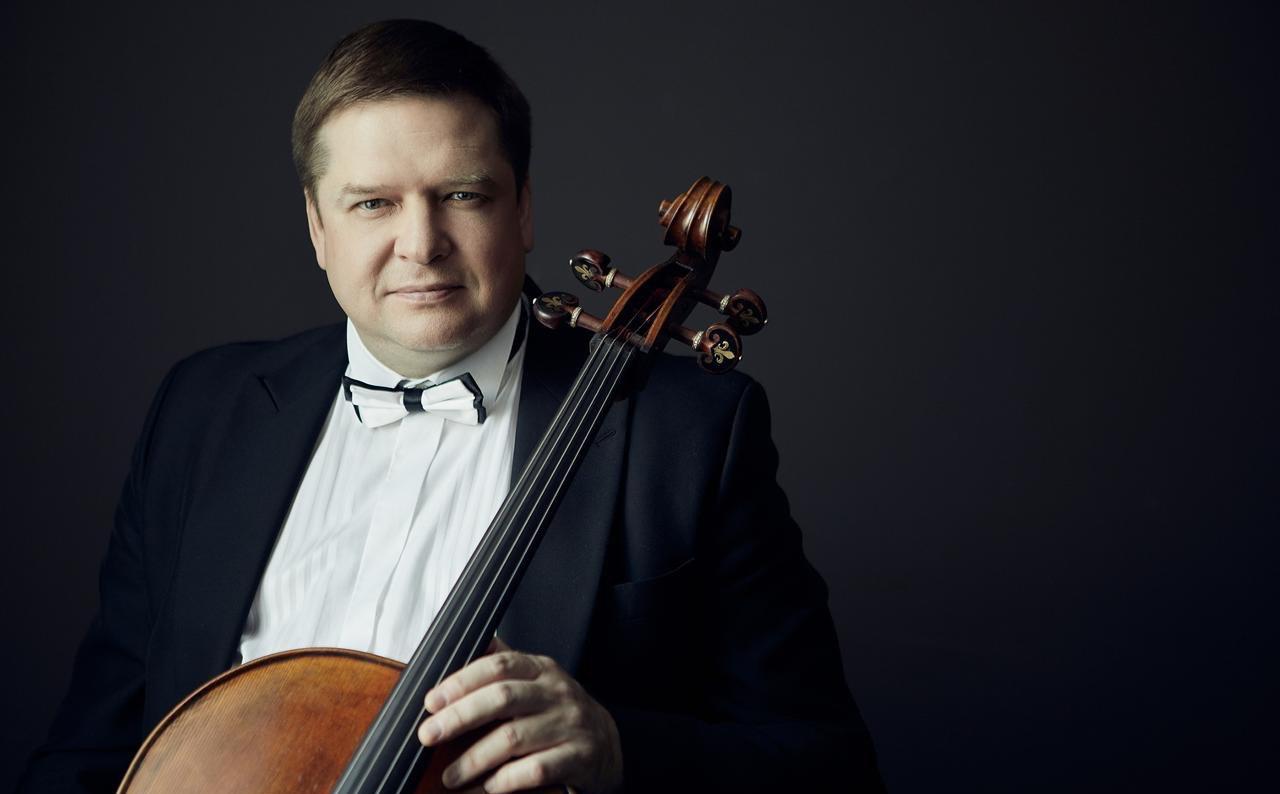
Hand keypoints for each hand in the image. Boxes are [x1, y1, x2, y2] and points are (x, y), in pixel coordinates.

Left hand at [418, 635, 623, 793]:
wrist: (607, 744)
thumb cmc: (558, 712)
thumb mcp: (537, 680)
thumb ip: (504, 665)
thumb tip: (467, 643)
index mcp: (541, 669)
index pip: (499, 665)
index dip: (461, 681)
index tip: (432, 701)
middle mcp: (557, 692)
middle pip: (502, 698)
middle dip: (459, 717)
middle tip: (429, 735)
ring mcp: (570, 724)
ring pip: (514, 738)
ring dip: (474, 759)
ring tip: (450, 775)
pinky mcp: (578, 757)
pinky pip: (534, 770)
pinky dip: (504, 781)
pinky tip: (485, 787)